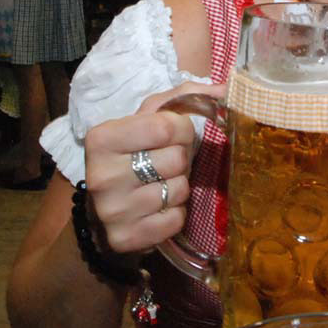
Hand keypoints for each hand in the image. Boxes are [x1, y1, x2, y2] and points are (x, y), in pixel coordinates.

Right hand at [83, 82, 225, 253]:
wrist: (103, 212)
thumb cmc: (133, 155)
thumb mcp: (150, 118)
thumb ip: (186, 96)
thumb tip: (226, 88)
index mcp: (102, 138)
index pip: (165, 126)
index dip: (182, 130)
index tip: (175, 135)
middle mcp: (101, 175)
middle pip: (175, 159)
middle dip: (180, 160)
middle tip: (166, 164)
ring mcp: (111, 211)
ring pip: (178, 191)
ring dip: (179, 188)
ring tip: (160, 185)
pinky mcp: (124, 238)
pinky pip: (174, 220)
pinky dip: (174, 214)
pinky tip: (158, 209)